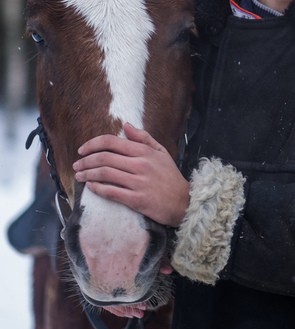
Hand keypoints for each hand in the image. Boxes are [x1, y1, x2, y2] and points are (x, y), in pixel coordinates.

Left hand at [73, 122, 189, 226]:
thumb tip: (125, 125)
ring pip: (105, 174)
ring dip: (87, 174)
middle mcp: (140, 165)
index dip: (92, 144)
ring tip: (79, 176)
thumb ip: (143, 138)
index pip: (112, 142)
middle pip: (104, 158)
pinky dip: (97, 188)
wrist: (184, 202)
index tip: (82, 150)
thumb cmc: (170, 177)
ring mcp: (138, 183)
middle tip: (77, 165)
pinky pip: (111, 192)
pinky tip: (90, 186)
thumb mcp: (161, 152)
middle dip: (85, 160)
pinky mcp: (137, 200)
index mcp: (144, 152)